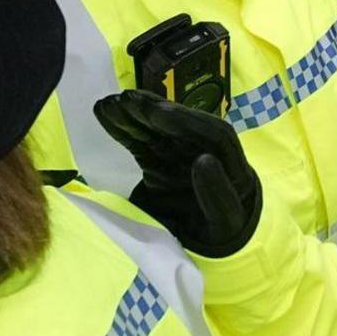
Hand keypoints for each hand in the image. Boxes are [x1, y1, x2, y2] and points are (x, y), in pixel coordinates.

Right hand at [90, 90, 263, 257]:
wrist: (212, 236)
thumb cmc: (223, 230)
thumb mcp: (227, 221)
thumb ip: (217, 195)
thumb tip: (204, 160)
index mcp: (232, 163)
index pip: (213, 134)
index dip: (186, 122)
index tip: (159, 113)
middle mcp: (205, 149)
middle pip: (181, 124)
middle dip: (153, 111)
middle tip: (127, 99)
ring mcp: (180, 152)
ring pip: (157, 128)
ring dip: (134, 114)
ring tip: (109, 103)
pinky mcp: (159, 158)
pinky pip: (141, 140)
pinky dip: (123, 128)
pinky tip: (105, 114)